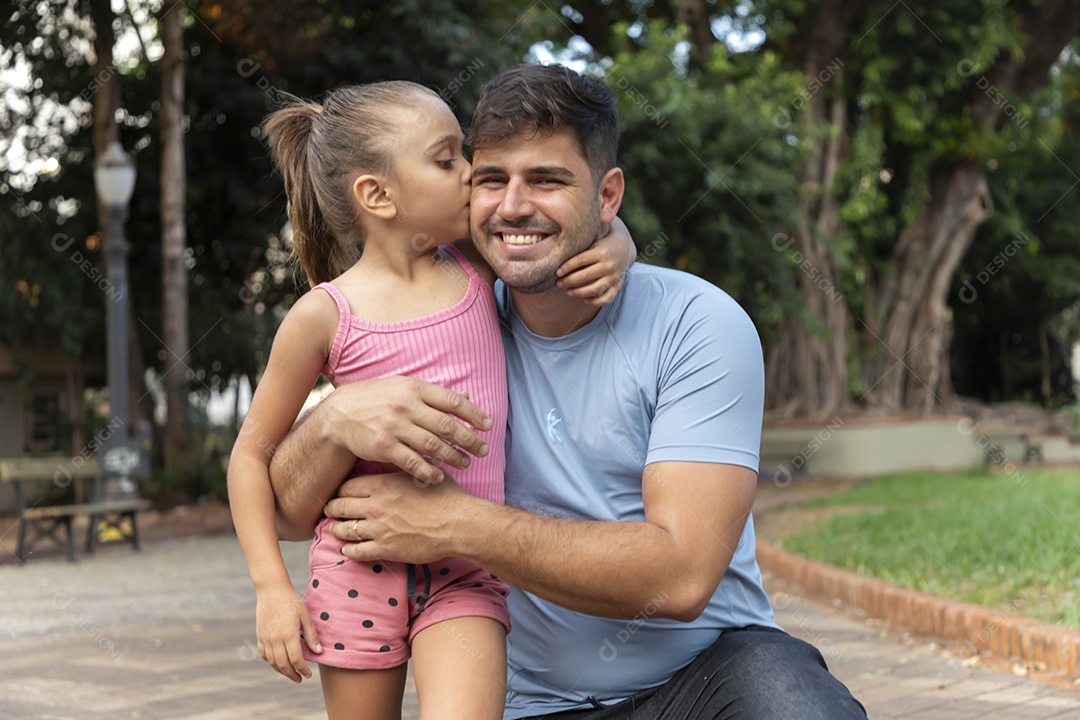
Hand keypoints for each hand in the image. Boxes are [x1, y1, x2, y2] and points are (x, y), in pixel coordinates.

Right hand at [256, 584, 320, 682]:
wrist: (272, 590)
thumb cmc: (291, 601)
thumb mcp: (305, 616)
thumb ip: (311, 635)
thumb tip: (318, 651)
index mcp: (288, 635)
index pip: (296, 660)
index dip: (303, 669)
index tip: (308, 675)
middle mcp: (275, 639)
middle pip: (283, 664)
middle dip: (292, 674)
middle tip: (300, 679)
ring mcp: (266, 638)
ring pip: (272, 662)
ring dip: (282, 671)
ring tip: (291, 674)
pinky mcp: (260, 635)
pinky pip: (264, 654)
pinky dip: (271, 662)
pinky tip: (277, 663)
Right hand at [323, 377, 493, 485]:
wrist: (340, 414)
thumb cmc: (377, 399)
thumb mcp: (404, 387)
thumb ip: (434, 394)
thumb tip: (467, 396)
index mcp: (414, 388)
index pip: (452, 401)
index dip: (473, 414)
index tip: (488, 426)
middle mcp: (406, 406)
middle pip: (447, 425)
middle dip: (469, 440)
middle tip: (483, 450)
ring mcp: (394, 427)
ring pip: (433, 445)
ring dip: (453, 456)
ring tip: (466, 463)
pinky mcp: (384, 447)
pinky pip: (413, 462)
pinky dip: (429, 470)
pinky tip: (440, 476)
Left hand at [325, 471, 471, 564]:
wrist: (458, 523)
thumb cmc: (446, 496)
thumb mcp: (422, 473)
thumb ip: (403, 466)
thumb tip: (394, 456)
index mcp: (382, 485)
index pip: (347, 487)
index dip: (341, 491)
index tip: (340, 493)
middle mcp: (375, 506)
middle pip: (339, 507)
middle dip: (332, 509)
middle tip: (330, 510)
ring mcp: (379, 529)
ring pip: (344, 530)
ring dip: (336, 530)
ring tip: (335, 530)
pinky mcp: (386, 549)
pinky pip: (357, 552)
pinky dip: (349, 551)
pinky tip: (347, 550)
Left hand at [555, 215, 635, 304]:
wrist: (623, 247)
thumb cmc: (600, 241)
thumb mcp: (593, 235)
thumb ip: (581, 232)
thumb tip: (562, 221)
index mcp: (601, 251)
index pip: (580, 261)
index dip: (566, 267)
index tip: (556, 272)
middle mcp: (609, 264)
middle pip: (585, 276)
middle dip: (568, 281)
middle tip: (558, 283)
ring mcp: (615, 276)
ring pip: (595, 289)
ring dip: (579, 292)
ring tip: (568, 291)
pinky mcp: (618, 285)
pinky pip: (607, 297)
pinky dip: (596, 300)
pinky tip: (584, 299)